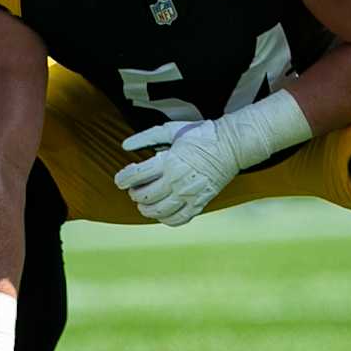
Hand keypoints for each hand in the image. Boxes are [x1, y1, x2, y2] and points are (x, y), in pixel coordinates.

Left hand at [113, 120, 240, 226]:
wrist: (231, 145)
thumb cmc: (201, 135)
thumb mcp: (172, 130)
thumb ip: (147, 137)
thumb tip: (125, 145)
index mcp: (169, 161)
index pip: (137, 175)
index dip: (123, 179)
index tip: (120, 180)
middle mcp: (177, 180)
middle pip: (146, 196)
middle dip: (134, 194)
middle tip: (134, 190)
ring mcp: (189, 194)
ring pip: (159, 211)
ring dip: (146, 210)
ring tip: (144, 204)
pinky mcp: (200, 202)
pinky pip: (178, 219)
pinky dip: (166, 220)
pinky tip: (161, 213)